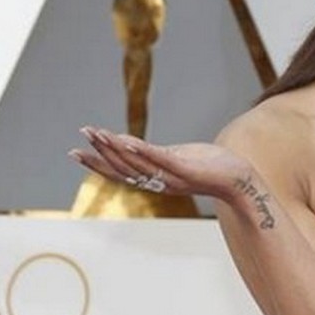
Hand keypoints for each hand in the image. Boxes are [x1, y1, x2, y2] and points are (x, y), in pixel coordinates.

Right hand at [69, 126, 253, 202]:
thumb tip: (133, 144)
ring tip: (99, 133)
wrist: (240, 180)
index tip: (75, 152)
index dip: (96, 164)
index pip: (119, 173)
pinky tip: (128, 141)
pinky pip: (161, 160)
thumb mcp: (178, 159)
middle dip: (101, 152)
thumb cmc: (211, 167)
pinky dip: (143, 151)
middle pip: (122, 168)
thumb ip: (157, 155)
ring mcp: (172, 176)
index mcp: (155, 180)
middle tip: (82, 135)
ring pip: (137, 163)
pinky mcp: (187, 169)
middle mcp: (159, 182)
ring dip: (116, 148)